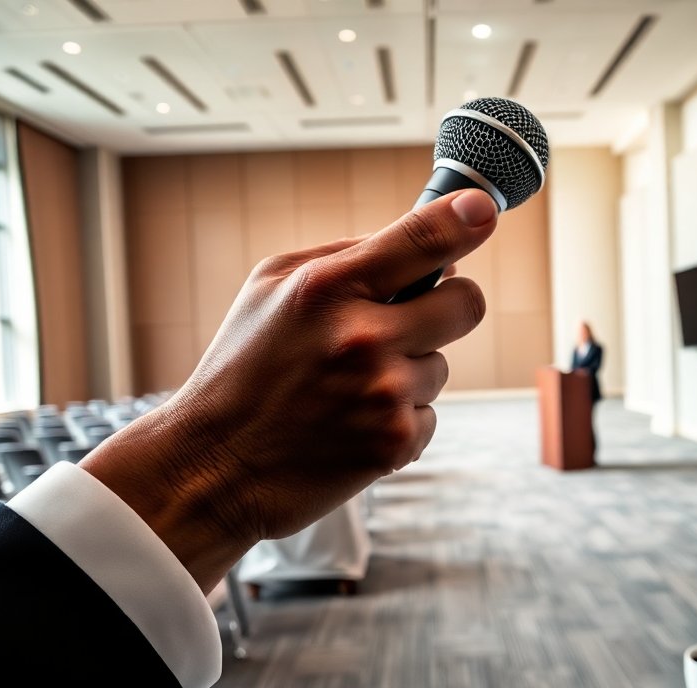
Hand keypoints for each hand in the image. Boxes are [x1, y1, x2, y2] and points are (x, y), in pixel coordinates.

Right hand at [83, 190, 497, 591]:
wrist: (213, 467)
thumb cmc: (243, 369)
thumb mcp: (269, 289)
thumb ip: (344, 257)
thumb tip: (424, 243)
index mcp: (327, 288)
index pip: (420, 239)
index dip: (465, 219)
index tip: (484, 210)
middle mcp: (361, 337)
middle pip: (465, 303)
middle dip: (447, 306)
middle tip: (409, 320)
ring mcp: (383, 394)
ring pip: (441, 365)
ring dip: (408, 373)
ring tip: (347, 390)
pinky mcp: (394, 443)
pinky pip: (429, 415)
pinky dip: (399, 421)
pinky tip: (351, 426)